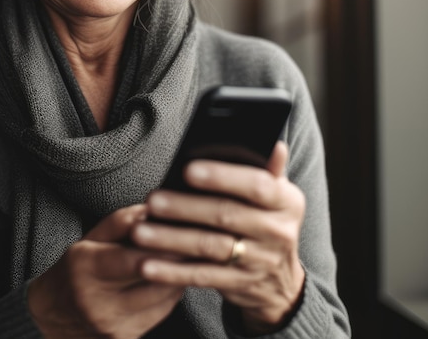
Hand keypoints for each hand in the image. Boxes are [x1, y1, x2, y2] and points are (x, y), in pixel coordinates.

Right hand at [27, 205, 183, 338]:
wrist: (51, 317)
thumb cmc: (73, 271)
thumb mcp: (88, 239)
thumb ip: (118, 222)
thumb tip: (148, 209)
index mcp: (88, 268)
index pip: (135, 258)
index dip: (164, 246)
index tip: (185, 231)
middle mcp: (100, 301)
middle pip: (154, 279)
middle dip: (180, 259)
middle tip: (198, 240)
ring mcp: (114, 324)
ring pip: (163, 299)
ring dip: (181, 276)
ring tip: (193, 256)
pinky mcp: (126, 338)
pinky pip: (161, 313)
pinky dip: (172, 293)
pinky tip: (175, 278)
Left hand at [131, 141, 305, 333]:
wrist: (280, 280)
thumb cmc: (266, 219)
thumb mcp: (276, 194)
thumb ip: (268, 169)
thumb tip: (272, 142)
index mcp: (286, 201)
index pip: (257, 184)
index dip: (222, 176)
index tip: (188, 170)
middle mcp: (278, 232)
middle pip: (226, 215)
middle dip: (185, 207)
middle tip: (153, 200)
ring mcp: (259, 262)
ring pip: (209, 247)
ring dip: (171, 239)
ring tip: (140, 231)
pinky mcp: (239, 285)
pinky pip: (201, 277)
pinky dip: (172, 272)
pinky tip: (146, 264)